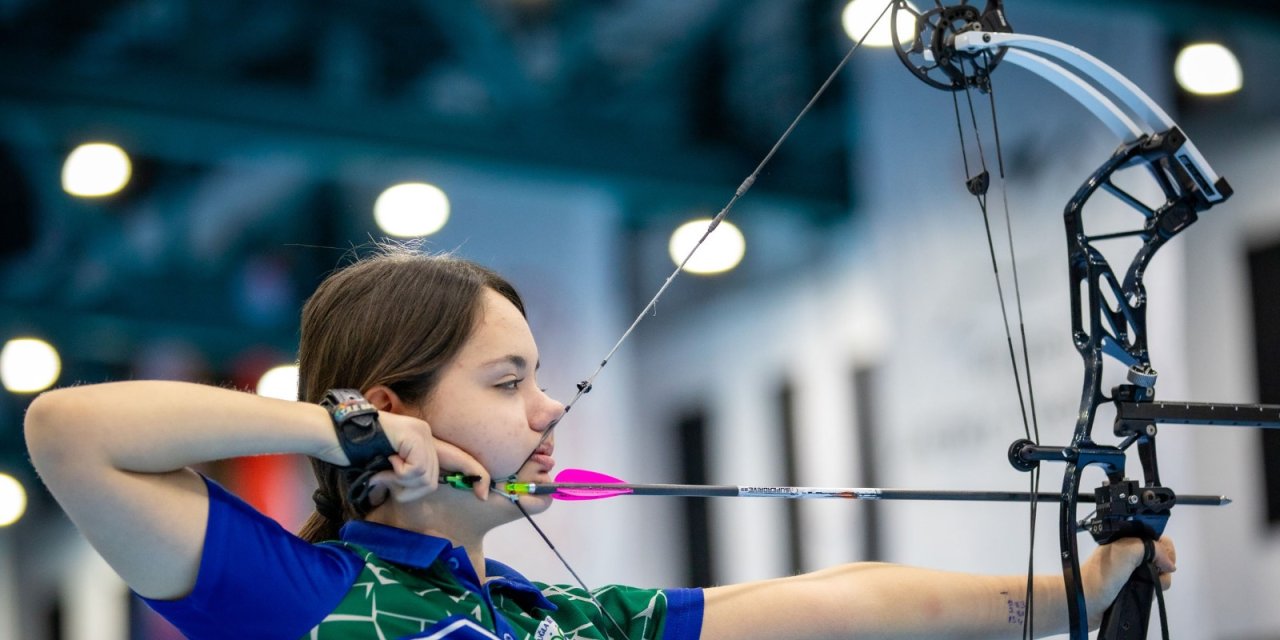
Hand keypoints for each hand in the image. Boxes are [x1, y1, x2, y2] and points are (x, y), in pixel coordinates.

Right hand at [365, 411, 490, 504]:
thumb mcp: (388, 469)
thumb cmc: (356, 453)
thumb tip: (418, 491)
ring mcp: (421, 433)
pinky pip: (417, 470)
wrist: (333, 433)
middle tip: (386, 479)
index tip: (485, 495)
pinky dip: (399, 474)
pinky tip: (387, 460)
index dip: (476, 476)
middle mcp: (427, 434)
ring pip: (426, 478)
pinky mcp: (414, 436)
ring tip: (384, 468)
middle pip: (433, 479)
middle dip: (409, 489)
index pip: (458, 459)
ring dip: (402, 483)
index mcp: (423, 441)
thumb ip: (407, 477)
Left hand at [1081, 535, 1176, 623]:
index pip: (1157, 538)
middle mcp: (1131, 553)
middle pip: (1161, 557)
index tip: (1165, 562)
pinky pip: (1152, 587)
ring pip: (1159, 573)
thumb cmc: (1101, 576)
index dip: (1165, 549)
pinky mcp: (1133, 587)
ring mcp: (1132, 571)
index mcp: (1126, 539)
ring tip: (1146, 586)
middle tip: (1155, 574)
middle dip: (1163, 567)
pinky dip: (1153, 590)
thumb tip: (1170, 564)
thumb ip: (1151, 549)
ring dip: (1159, 581)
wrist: (1084, 603)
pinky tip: (1144, 593)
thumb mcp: (1125, 552)